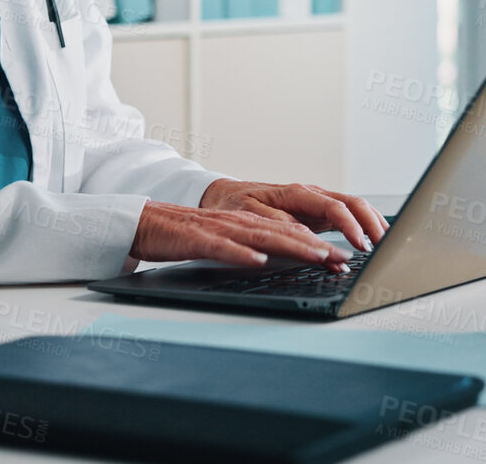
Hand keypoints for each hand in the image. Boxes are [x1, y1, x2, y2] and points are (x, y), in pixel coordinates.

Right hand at [129, 201, 352, 269]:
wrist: (144, 222)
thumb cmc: (183, 235)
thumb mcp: (224, 241)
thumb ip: (249, 248)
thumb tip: (277, 263)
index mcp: (246, 223)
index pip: (289, 233)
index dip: (317, 245)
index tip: (342, 259)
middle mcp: (238, 222)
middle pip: (283, 232)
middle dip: (316, 247)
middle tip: (341, 259)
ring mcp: (218, 229)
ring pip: (260, 236)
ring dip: (291, 246)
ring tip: (315, 255)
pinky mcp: (196, 239)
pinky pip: (222, 246)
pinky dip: (241, 253)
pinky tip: (258, 260)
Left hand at [198, 180, 388, 251]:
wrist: (224, 194)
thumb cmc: (234, 202)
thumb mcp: (249, 214)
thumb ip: (277, 223)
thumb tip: (304, 236)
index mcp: (297, 193)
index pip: (334, 207)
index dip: (351, 226)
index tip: (360, 245)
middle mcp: (311, 195)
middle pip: (352, 204)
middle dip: (372, 224)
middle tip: (385, 247)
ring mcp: (316, 203)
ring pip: (354, 208)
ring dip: (372, 223)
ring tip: (386, 245)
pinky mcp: (316, 213)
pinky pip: (346, 217)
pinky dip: (362, 227)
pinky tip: (372, 241)